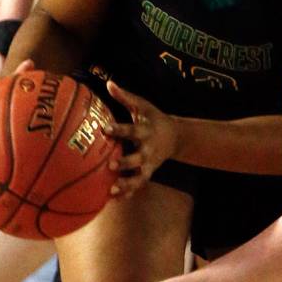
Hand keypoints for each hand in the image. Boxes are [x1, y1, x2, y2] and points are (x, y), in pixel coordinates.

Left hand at [105, 81, 177, 197]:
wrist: (176, 136)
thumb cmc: (153, 118)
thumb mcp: (143, 106)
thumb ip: (125, 97)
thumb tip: (109, 83)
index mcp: (146, 131)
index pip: (132, 130)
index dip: (119, 129)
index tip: (105, 128)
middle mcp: (149, 149)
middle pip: (137, 158)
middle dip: (125, 162)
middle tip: (110, 165)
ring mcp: (149, 163)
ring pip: (139, 176)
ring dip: (127, 184)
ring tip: (113, 190)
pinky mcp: (148, 172)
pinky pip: (138, 185)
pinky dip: (128, 192)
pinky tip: (114, 199)